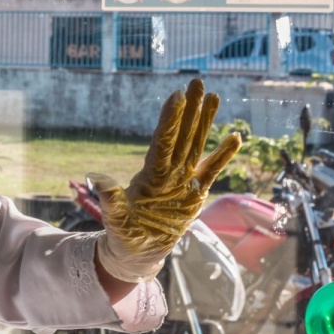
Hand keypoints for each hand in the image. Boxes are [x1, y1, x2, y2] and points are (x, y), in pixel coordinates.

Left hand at [90, 78, 240, 282]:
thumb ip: (111, 201)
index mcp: (150, 176)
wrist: (137, 252)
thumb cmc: (124, 235)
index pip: (163, 142)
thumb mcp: (116, 220)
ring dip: (205, 122)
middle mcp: (168, 173)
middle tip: (198, 82)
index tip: (176, 95)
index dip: (170, 119)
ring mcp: (182, 181)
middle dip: (191, 109)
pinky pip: (212, 170)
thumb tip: (98, 179)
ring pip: (197, 145)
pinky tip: (234, 137)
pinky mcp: (195, 195)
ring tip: (215, 97)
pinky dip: (223, 155)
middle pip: (182, 135)